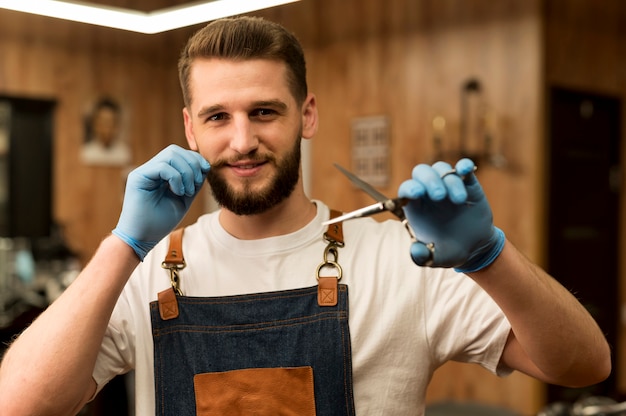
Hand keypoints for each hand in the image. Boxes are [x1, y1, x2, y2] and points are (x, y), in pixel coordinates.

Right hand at [112, 145, 209, 259]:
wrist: (141, 238)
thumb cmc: (160, 222)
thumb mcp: (184, 199)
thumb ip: (193, 182)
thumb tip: (204, 166)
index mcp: (160, 173)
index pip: (179, 154)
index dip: (195, 159)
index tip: (205, 172)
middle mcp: (150, 169)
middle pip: (174, 150)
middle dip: (192, 163)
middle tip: (195, 184)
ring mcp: (143, 172)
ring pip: (169, 155)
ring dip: (186, 172)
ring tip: (187, 191)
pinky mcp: (138, 178)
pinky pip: (162, 167)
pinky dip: (176, 178)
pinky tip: (178, 192)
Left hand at [397, 158, 504, 271]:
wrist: (475, 247)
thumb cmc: (450, 250)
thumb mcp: (436, 258)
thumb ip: (423, 257)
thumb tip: (415, 251)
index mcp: (417, 207)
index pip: (406, 189)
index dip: (409, 188)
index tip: (416, 194)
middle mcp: (429, 192)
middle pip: (422, 172)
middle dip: (429, 180)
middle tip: (440, 196)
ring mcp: (448, 185)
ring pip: (442, 169)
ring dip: (449, 180)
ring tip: (459, 200)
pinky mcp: (467, 184)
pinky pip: (463, 168)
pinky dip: (464, 166)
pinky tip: (466, 169)